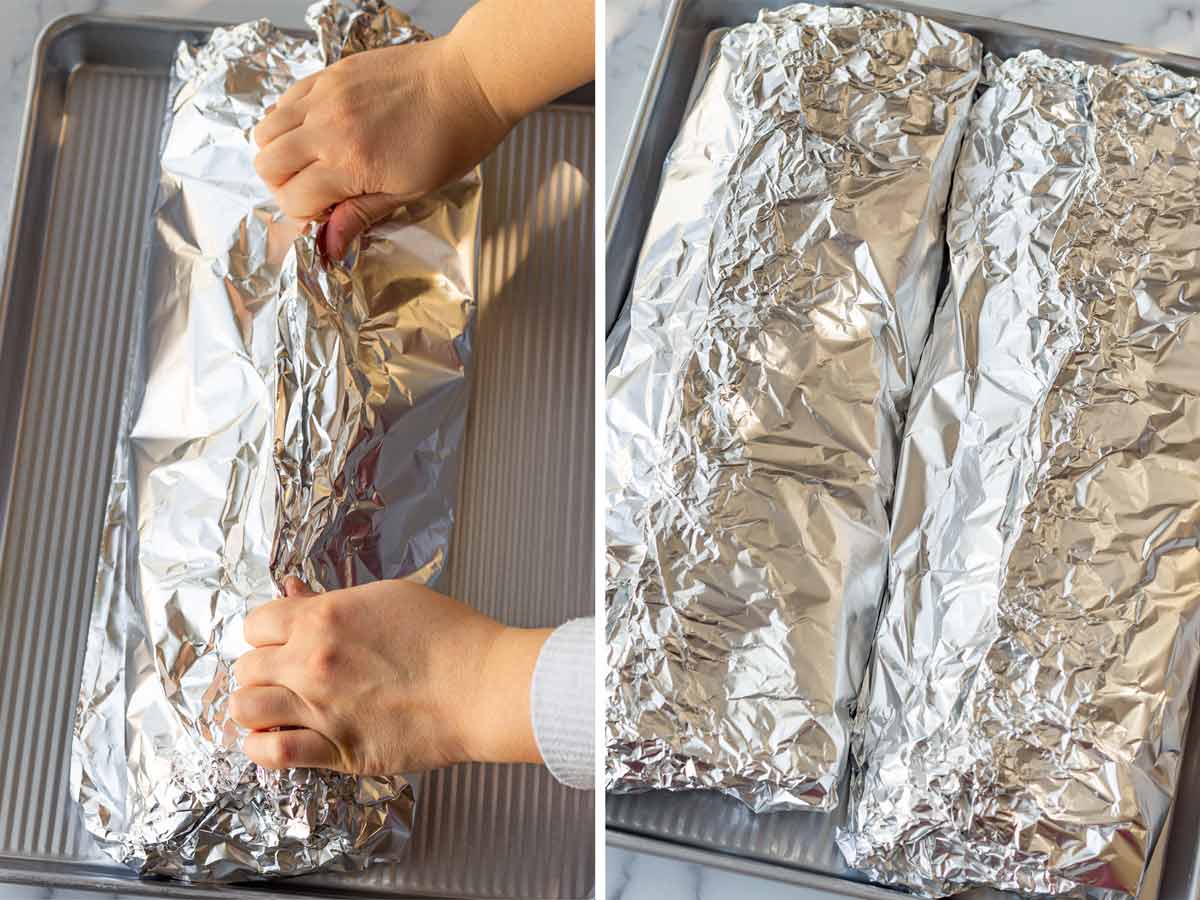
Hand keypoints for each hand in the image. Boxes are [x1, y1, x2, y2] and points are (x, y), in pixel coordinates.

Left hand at [230, 577, 550, 773]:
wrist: (482, 686)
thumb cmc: (448, 636)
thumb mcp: (388, 597)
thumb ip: (332, 599)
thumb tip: (293, 592)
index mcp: (322, 618)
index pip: (256, 622)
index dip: (266, 631)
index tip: (281, 640)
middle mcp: (311, 663)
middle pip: (245, 667)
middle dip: (261, 669)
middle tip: (284, 674)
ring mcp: (320, 709)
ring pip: (244, 709)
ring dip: (254, 707)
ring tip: (276, 708)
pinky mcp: (337, 751)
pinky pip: (271, 755)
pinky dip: (261, 749)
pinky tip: (276, 740)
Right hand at [252, 34, 508, 257]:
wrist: (468, 83)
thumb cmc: (451, 140)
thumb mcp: (410, 191)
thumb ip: (362, 214)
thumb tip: (329, 246)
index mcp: (348, 164)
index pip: (292, 199)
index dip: (305, 215)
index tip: (328, 214)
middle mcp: (327, 128)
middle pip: (267, 165)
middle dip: (285, 187)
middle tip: (316, 190)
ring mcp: (325, 95)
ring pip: (266, 130)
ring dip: (281, 153)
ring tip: (312, 160)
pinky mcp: (330, 73)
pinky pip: (285, 99)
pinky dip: (289, 120)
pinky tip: (318, 130)